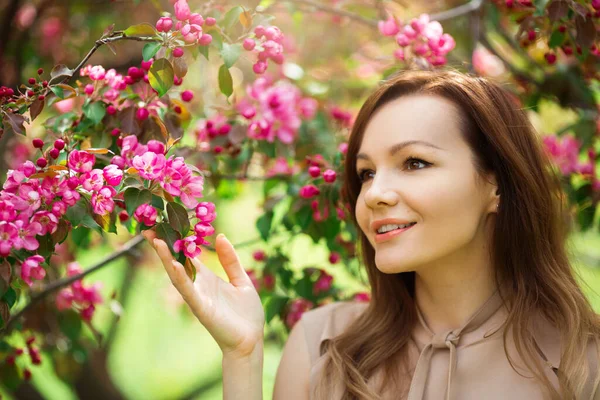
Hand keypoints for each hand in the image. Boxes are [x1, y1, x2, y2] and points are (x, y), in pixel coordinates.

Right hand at [142, 230, 264, 357]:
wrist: (251, 340)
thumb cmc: (246, 313)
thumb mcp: (241, 280)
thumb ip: (230, 260)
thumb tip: (221, 236)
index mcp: (207, 278)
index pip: (187, 255)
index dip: (176, 240)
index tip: (164, 223)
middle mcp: (198, 286)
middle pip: (176, 262)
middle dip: (162, 246)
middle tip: (147, 228)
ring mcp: (197, 297)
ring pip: (177, 275)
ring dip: (166, 258)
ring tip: (155, 240)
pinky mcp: (201, 308)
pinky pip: (188, 291)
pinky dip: (180, 278)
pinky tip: (174, 265)